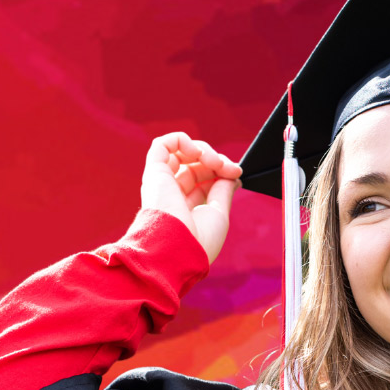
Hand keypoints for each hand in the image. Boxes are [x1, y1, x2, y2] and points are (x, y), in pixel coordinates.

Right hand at [138, 132, 243, 264]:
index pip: (202, 180)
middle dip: (216, 160)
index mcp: (183, 207)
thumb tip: (231, 175)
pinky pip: (162, 144)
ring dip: (202, 150)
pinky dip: (182, 140)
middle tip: (230, 168)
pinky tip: (196, 152)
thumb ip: (223, 191)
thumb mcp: (219, 213)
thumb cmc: (198, 240)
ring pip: (180, 152)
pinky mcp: (154, 173)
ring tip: (213, 161)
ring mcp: (161, 182)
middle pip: (194, 164)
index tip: (235, 173)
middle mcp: (170, 194)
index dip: (220, 171)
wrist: (178, 249)